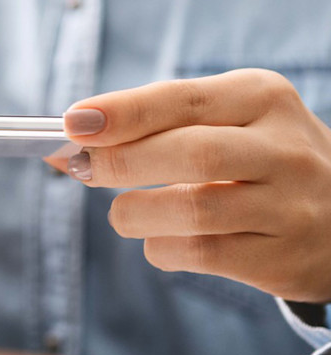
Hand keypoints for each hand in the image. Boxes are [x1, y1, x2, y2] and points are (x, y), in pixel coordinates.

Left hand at [58, 69, 330, 302]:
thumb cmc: (254, 161)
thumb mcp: (221, 124)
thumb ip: (150, 129)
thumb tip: (64, 146)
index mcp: (263, 97)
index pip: (184, 99)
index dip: (124, 112)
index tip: (73, 123)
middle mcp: (285, 148)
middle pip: (191, 153)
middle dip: (121, 162)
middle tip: (84, 169)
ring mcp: (289, 205)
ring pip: (192, 209)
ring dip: (134, 212)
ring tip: (124, 212)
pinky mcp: (281, 257)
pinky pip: (200, 254)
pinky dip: (160, 247)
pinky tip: (160, 238)